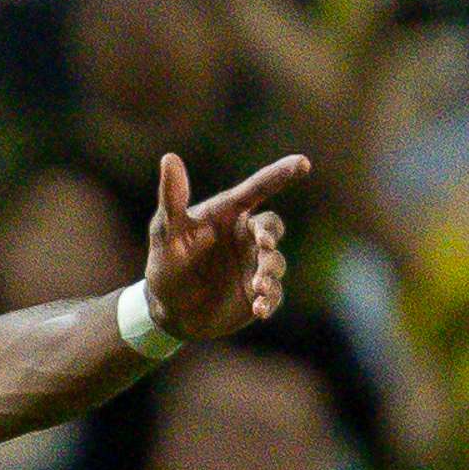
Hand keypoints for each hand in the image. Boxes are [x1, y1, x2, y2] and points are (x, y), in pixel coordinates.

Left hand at [141, 151, 309, 342]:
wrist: (170, 311)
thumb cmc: (166, 265)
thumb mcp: (166, 232)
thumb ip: (172, 198)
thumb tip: (169, 157)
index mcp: (228, 214)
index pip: (256, 190)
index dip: (278, 175)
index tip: (302, 163)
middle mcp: (246, 235)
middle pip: (272, 225)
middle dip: (271, 233)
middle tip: (263, 243)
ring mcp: (255, 263)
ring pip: (275, 261)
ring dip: (269, 272)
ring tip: (256, 286)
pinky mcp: (259, 291)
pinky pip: (273, 292)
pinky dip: (269, 298)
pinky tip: (260, 308)